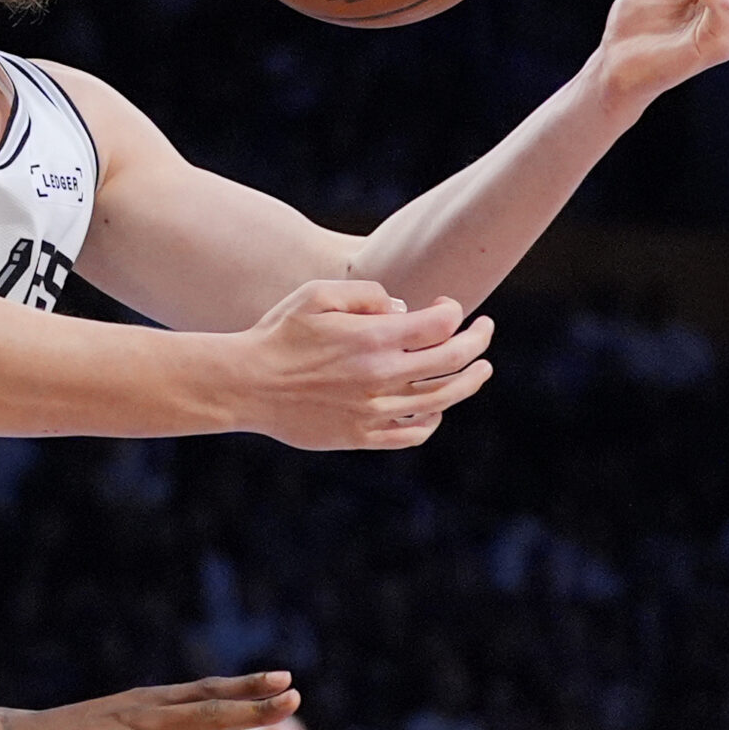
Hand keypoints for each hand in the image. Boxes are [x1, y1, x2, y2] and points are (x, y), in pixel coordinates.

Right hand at [0, 672, 300, 729]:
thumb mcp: (115, 716)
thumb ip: (151, 720)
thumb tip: (185, 718)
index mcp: (145, 703)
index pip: (205, 689)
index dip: (245, 685)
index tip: (284, 678)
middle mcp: (143, 721)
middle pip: (208, 713)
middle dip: (253, 710)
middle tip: (293, 701)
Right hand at [238, 282, 492, 449]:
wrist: (243, 385)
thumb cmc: (278, 335)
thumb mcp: (316, 295)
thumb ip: (365, 294)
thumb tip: (402, 308)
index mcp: (373, 338)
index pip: (440, 324)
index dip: (453, 311)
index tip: (446, 307)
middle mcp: (380, 376)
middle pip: (453, 360)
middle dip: (478, 341)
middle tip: (485, 330)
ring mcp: (373, 410)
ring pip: (443, 398)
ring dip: (470, 381)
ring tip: (481, 370)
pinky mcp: (361, 436)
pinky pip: (413, 432)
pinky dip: (434, 419)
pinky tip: (436, 407)